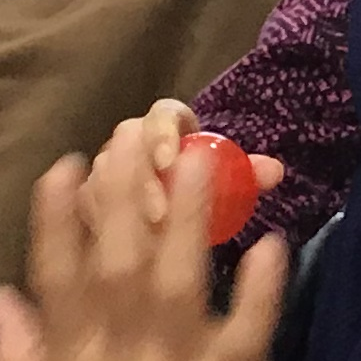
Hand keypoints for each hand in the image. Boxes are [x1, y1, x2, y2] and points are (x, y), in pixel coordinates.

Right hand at [0, 117, 288, 360]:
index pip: (55, 269)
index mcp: (71, 353)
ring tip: (202, 158)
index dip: (57, 213)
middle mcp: (119, 346)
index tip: (67, 163)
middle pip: (117, 251)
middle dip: (124, 189)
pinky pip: (249, 322)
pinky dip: (260, 284)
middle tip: (136, 131)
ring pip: (180, 272)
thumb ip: (19, 356)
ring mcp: (179, 360)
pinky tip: (271, 243)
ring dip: (190, 213)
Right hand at [96, 98, 287, 234]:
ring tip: (144, 237)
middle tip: (159, 213)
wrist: (169, 228)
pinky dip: (101, 224)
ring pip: (101, 175)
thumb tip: (274, 172)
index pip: (162, 113)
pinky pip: (86, 207)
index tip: (170, 160)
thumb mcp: (225, 185)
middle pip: (124, 142)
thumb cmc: (199, 194)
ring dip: (120, 202)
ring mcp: (107, 172)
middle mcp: (134, 142)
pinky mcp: (90, 204)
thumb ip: (247, 176)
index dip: (162, 132)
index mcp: (170, 125)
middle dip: (140, 176)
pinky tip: (119, 247)